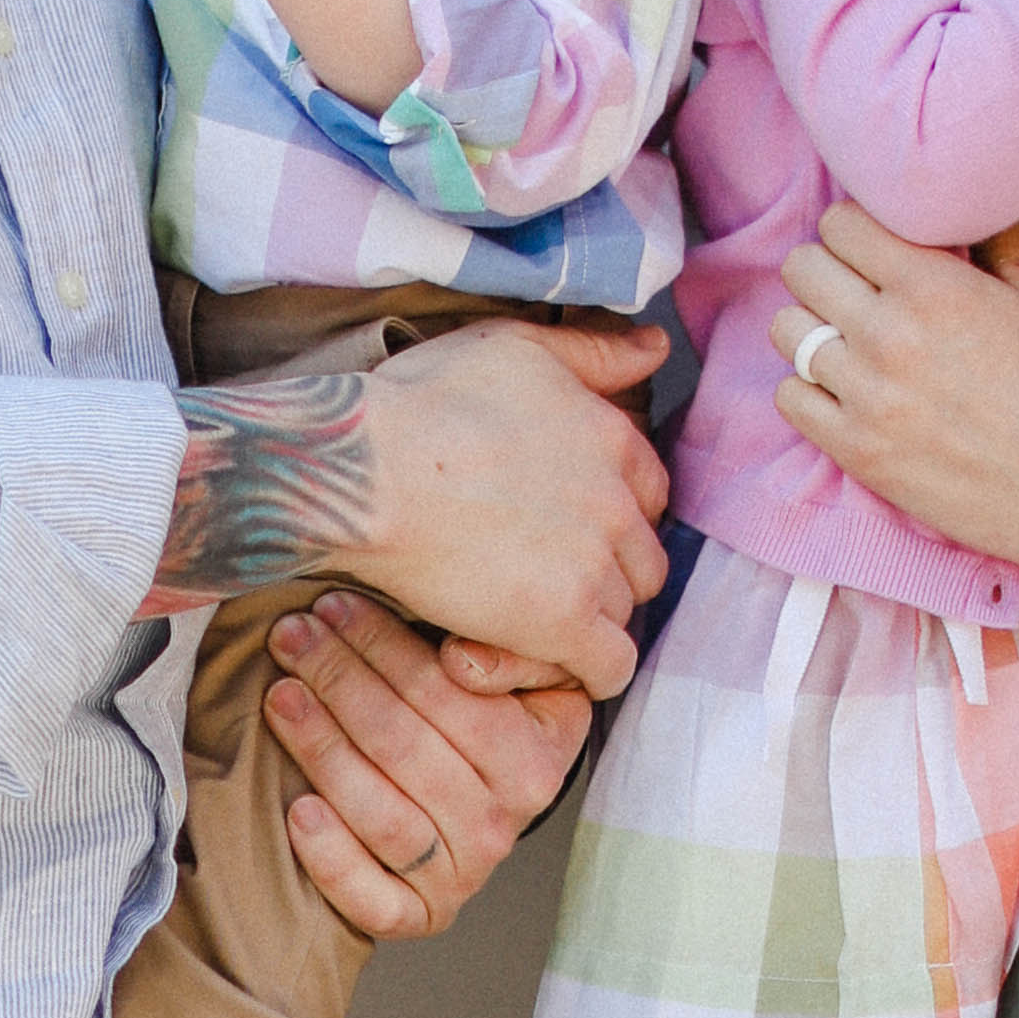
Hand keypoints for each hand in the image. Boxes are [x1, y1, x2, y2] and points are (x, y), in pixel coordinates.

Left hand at [258, 593, 592, 941]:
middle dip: (339, 680)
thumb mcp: (529, 678)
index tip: (334, 606)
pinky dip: (332, 859)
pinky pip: (374, 901)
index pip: (448, 697)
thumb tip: (462, 659)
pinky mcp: (421, 914)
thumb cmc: (495, 723)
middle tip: (292, 636)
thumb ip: (511, 652)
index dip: (384, 646)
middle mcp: (503, 824)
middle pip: (403, 747)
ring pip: (381, 812)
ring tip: (281, 696)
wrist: (491, 804)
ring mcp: (462, 875)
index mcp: (537, 761)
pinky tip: (297, 810)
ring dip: (321, 747)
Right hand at [355, 313, 670, 691]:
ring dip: (589, 618)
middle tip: (545, 578)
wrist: (363, 472)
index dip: (610, 516)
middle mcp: (616, 500)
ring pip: (624, 610)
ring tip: (530, 617)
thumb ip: (591, 350)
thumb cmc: (417, 403)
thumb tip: (655, 348)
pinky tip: (549, 660)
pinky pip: (610, 666)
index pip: (648, 493)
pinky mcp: (562, 621)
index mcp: (611, 437)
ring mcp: (593, 563)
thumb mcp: (511, 347)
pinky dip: (588, 671)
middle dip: (606, 570)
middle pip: (643, 557)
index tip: (565, 529)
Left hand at [774, 194, 1018, 594]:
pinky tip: (844, 391)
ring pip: (788, 330)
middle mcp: (888, 334)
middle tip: (856, 291)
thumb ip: (1001, 239)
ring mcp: (866, 396)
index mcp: (934, 287)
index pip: (841, 224)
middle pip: (803, 269)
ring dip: (812, 328)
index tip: (873, 248)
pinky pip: (789, 397)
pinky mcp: (856, 451)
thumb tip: (976, 196)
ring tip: (847, 342)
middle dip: (827, 270)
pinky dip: (808, 388)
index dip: (856, 229)